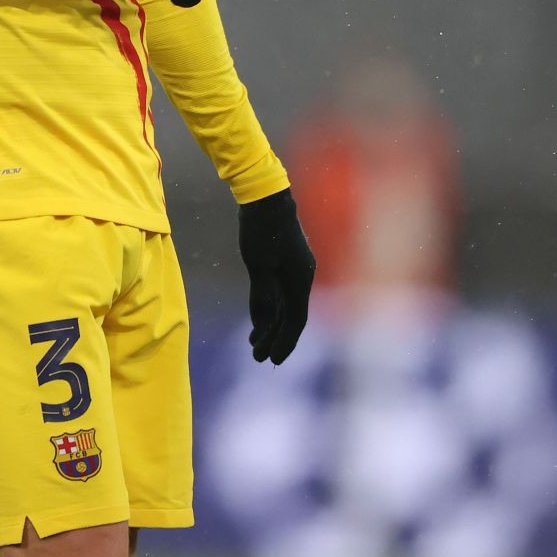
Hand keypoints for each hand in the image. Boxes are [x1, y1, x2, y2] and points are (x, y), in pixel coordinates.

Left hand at [237, 188, 315, 363]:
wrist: (265, 197)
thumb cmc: (261, 229)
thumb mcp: (258, 263)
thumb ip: (263, 293)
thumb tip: (265, 319)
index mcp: (300, 279)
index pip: (295, 320)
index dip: (285, 341)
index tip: (273, 359)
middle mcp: (301, 277)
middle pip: (290, 316)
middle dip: (275, 338)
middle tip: (258, 358)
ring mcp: (293, 270)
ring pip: (283, 306)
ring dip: (270, 326)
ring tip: (254, 345)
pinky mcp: (283, 263)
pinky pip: (278, 293)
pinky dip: (268, 308)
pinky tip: (257, 322)